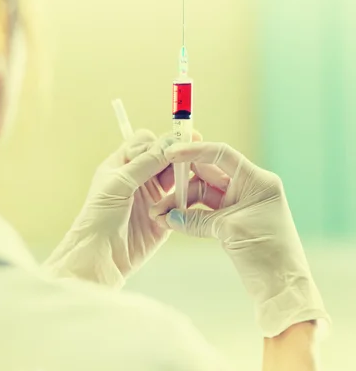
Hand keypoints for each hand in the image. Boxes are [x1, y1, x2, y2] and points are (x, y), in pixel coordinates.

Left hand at [43, 129, 203, 287]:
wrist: (100, 257)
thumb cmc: (98, 218)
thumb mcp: (119, 184)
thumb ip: (144, 162)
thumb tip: (169, 142)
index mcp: (122, 164)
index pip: (146, 142)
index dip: (162, 141)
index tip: (180, 141)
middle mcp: (138, 177)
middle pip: (165, 157)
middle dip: (178, 156)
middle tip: (192, 157)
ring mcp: (152, 196)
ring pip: (176, 177)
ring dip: (183, 176)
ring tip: (190, 179)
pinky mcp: (164, 215)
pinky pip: (181, 200)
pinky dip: (186, 197)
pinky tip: (185, 199)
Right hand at [150, 141, 329, 337]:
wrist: (282, 288)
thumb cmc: (268, 254)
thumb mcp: (229, 231)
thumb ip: (196, 220)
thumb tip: (168, 217)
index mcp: (256, 180)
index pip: (221, 155)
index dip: (194, 151)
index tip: (170, 153)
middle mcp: (248, 187)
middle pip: (207, 174)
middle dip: (180, 182)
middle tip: (158, 191)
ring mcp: (239, 204)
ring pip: (202, 194)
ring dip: (180, 203)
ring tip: (159, 215)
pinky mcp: (231, 221)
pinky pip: (203, 212)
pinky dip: (187, 216)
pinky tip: (170, 222)